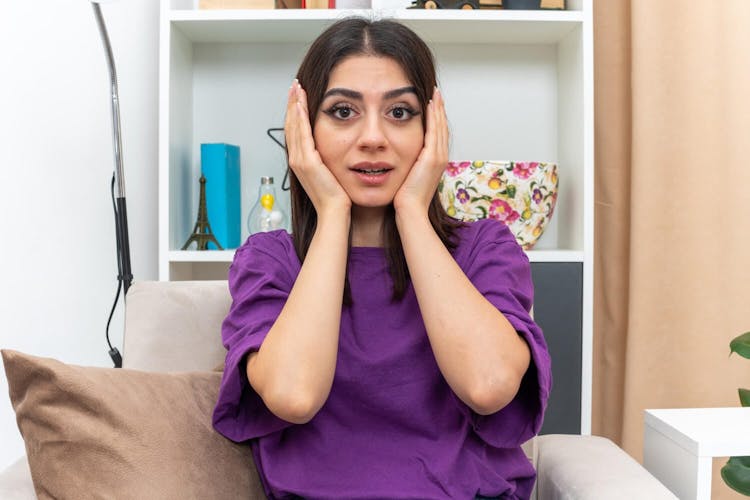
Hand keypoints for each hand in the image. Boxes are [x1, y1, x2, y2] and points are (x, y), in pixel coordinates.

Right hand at [285, 80, 350, 216]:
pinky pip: (302, 135)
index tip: (298, 95)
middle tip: (294, 84)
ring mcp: (299, 160)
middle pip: (291, 124)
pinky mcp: (307, 162)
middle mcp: (296, 159)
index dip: (295, 111)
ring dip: (294, 105)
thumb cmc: (337, 196)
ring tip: (296, 88)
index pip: (296, 130)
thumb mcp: (331, 172)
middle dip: (292, 103)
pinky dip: (299, 118)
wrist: (335, 212)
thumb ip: (329, 159)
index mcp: (301, 161)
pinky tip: (300, 104)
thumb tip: (336, 148)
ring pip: (294, 126)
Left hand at [393, 87, 448, 215]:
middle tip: (437, 93)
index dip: (436, 119)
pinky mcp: (432, 158)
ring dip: (438, 109)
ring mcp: (438, 157)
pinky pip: (434, 131)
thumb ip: (407, 165)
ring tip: (435, 94)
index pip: (438, 135)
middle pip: (442, 128)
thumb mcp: (408, 177)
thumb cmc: (405, 199)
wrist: (410, 211)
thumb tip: (397, 157)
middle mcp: (441, 157)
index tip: (432, 105)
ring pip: (440, 127)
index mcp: (435, 162)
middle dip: (439, 110)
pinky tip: (429, 105)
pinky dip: (433, 117)